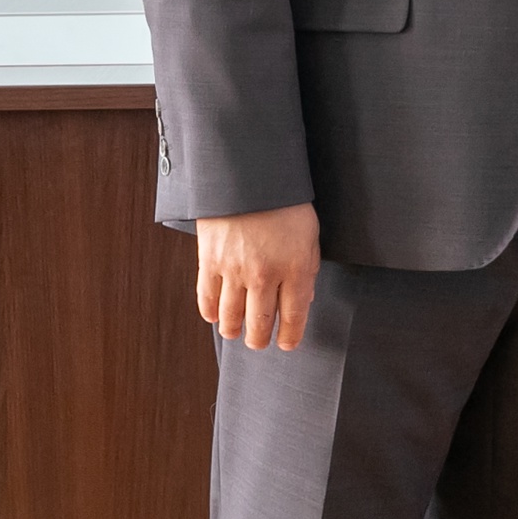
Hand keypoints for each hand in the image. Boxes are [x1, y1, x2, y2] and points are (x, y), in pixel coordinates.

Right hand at [196, 202, 319, 352]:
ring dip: (234, 331)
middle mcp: (265, 275)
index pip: (293, 317)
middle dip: (260, 339)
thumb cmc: (284, 202)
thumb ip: (308, 268)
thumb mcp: (310, 233)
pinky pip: (207, 298)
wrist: (250, 174)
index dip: (290, 336)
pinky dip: (211, 312)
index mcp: (295, 268)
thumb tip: (304, 299)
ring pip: (231, 318)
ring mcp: (235, 270)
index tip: (286, 344)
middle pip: (260, 324)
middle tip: (259, 341)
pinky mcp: (210, 261)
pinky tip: (216, 317)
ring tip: (237, 332)